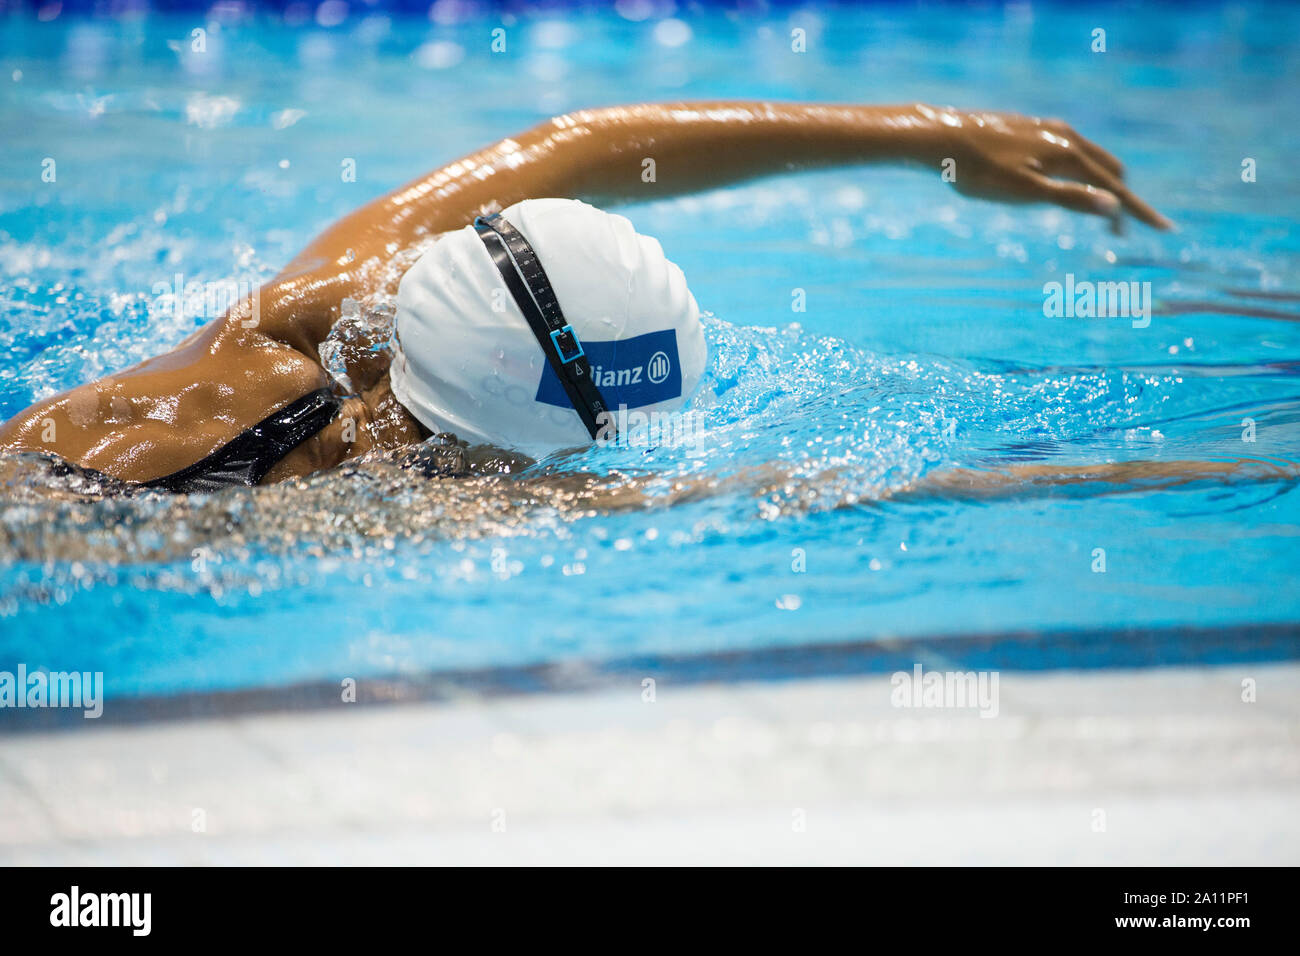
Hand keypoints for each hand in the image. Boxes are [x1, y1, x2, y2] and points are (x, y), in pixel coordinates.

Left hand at [917, 105, 1171, 230]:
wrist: (941, 138)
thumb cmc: (979, 172)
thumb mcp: (1025, 192)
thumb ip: (1070, 199)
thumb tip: (1113, 206)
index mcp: (1068, 154)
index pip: (1114, 187)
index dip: (1137, 211)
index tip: (1164, 230)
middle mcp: (1064, 136)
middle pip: (1109, 169)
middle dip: (1120, 198)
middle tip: (1119, 230)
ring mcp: (1047, 129)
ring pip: (1088, 157)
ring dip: (1100, 182)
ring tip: (1099, 208)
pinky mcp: (1029, 128)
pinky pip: (1068, 150)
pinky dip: (1080, 169)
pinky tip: (1064, 179)